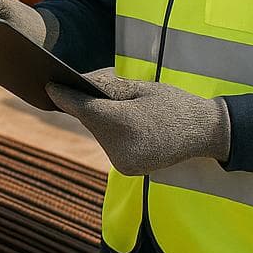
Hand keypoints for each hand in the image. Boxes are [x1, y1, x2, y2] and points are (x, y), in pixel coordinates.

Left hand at [46, 69, 230, 174]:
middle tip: (74, 86)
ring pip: (98, 133)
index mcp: (125, 123)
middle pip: (91, 120)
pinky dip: (109, 132)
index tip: (48, 86)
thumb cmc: (173, 104)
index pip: (85, 108)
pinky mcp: (127, 169)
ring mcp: (124, 162)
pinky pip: (109, 144)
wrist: (204, 133)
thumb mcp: (142, 87)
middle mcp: (121, 147)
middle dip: (84, 104)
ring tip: (104, 103)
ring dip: (98, 119)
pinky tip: (116, 121)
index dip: (64, 96)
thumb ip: (108, 86)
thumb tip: (80, 83)